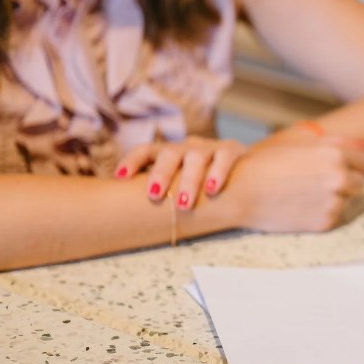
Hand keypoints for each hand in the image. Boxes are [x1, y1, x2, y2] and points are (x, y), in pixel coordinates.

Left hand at [116, 137, 248, 208]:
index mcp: (169, 154)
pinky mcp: (232, 150)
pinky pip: (224, 158)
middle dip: (161, 174)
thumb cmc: (200, 182)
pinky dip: (218, 172)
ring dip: (189, 180)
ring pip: (196, 157)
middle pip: (169, 154)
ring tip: (184, 204)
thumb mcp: (178, 181)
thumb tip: (125, 216)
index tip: (120, 178)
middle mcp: (186, 147)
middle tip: (155, 196)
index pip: (146, 150)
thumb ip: (160, 192)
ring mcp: (209, 148)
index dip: (132, 161)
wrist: (242, 170)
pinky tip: (212, 189)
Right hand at [228, 136, 363, 232]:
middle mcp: (339, 177)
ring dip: (335, 198)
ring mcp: (333, 201)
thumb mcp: (302, 143)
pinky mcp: (325, 222)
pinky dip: (323, 213)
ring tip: (307, 194)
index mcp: (335, 154)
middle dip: (346, 182)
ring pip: (348, 201)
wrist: (241, 191)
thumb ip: (338, 142)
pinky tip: (302, 206)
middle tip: (320, 182)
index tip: (340, 167)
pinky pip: (335, 216)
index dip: (352, 164)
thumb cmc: (268, 162)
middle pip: (360, 183)